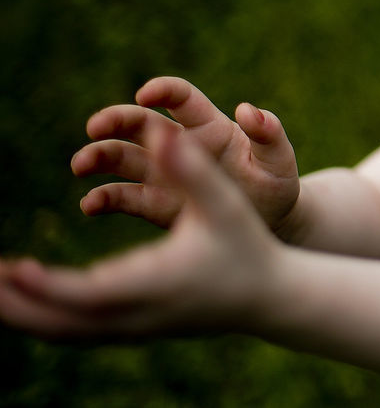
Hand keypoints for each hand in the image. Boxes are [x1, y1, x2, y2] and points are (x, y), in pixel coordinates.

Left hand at [0, 129, 279, 340]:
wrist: (270, 296)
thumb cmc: (248, 242)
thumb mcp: (223, 201)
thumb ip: (190, 167)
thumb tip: (160, 131)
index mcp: (157, 283)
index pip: (87, 295)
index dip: (44, 286)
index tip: (12, 268)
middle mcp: (139, 313)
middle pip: (60, 322)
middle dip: (13, 304)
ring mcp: (135, 328)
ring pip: (61, 332)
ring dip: (21, 313)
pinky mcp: (133, 330)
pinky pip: (73, 332)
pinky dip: (41, 318)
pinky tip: (22, 301)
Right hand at [72, 77, 299, 233]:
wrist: (270, 222)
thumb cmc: (276, 183)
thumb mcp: (279, 159)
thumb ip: (269, 133)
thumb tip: (247, 110)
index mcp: (210, 126)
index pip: (181, 98)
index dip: (163, 90)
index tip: (147, 93)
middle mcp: (180, 145)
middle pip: (140, 123)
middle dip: (115, 120)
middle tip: (95, 126)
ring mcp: (164, 174)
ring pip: (123, 158)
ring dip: (98, 157)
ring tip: (81, 164)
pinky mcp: (156, 204)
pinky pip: (123, 197)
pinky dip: (104, 198)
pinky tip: (91, 204)